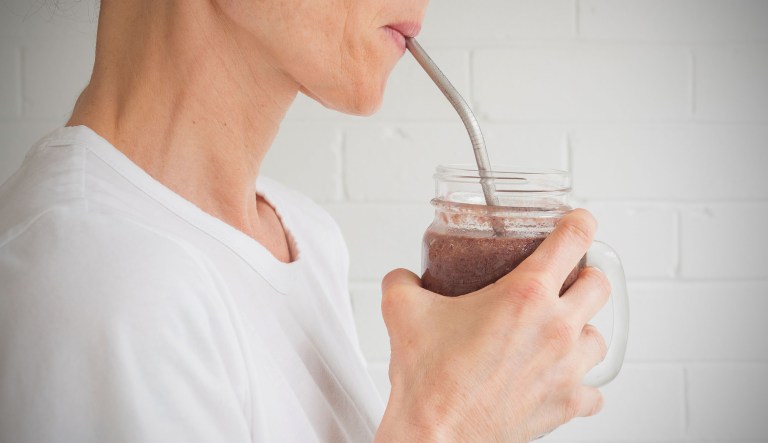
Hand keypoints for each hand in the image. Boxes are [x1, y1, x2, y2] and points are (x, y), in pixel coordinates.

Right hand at [375, 209, 610, 441]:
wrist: (437, 434)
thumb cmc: (429, 379)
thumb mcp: (404, 312)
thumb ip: (402, 282)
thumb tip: (402, 277)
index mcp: (525, 295)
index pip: (572, 240)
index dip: (579, 223)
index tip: (579, 222)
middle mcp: (556, 328)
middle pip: (599, 285)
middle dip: (584, 276)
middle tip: (565, 280)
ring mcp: (566, 369)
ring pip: (600, 337)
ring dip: (584, 329)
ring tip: (560, 332)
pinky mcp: (565, 404)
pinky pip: (594, 392)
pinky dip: (582, 384)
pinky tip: (562, 379)